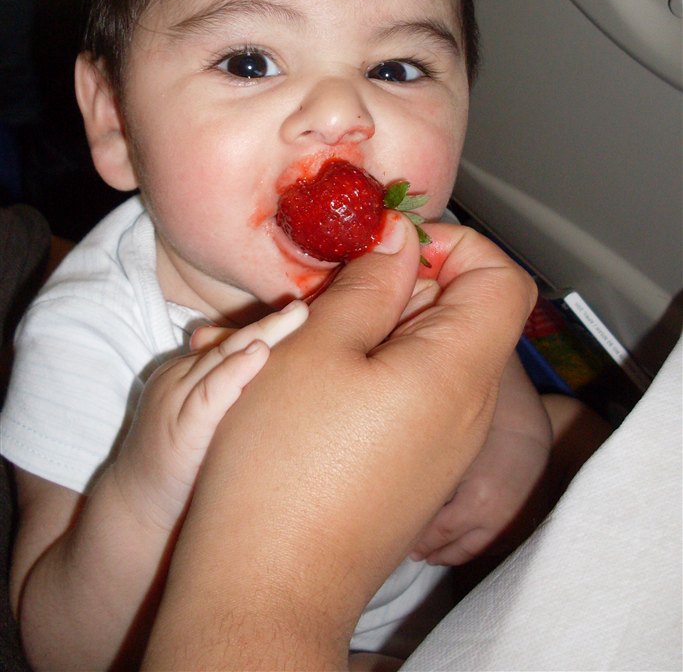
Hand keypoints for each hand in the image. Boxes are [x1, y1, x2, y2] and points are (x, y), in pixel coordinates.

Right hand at [113, 301, 307, 531]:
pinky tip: (259, 356)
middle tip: (306, 308)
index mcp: (188, 373)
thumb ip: (231, 395)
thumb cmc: (180, 465)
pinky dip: (234, 373)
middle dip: (272, 324)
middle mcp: (181, 379)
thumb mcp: (206, 419)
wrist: (134, 508)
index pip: (233, 342)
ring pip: (222, 359)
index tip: (305, 313)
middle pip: (232, 343)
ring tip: (294, 319)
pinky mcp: (179, 429)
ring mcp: (176, 400)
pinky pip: (209, 395)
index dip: (269, 328)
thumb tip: (277, 376)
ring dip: (261, 336)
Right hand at [143, 214, 536, 670]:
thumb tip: (401, 238)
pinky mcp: (417, 471)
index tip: (386, 246)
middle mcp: (468, 410)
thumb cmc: (284, 464)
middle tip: (334, 291)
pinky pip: (417, 396)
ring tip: (318, 337)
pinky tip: (321, 385)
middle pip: (468, 313)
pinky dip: (379, 369)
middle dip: (405, 282)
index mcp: (458, 370)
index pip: (502, 276)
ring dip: (384, 326)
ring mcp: (446, 447)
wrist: (269, 588)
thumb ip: (370, 284)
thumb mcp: (318, 348)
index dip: (451, 244)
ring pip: (436, 353)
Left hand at [410, 425, 550, 565]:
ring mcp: (511, 524)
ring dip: (456, 554)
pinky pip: (494, 543)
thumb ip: (437, 492)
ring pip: (478, 550)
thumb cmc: (486, 439)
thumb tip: (413, 512)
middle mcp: (496, 520)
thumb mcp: (456, 464)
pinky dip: (476, 546)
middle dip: (438, 554)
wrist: (526, 432)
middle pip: (460, 548)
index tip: (407, 546)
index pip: (441, 533)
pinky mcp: (521, 522)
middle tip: (418, 556)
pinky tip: (462, 544)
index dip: (423, 542)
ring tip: (437, 555)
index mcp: (476, 504)